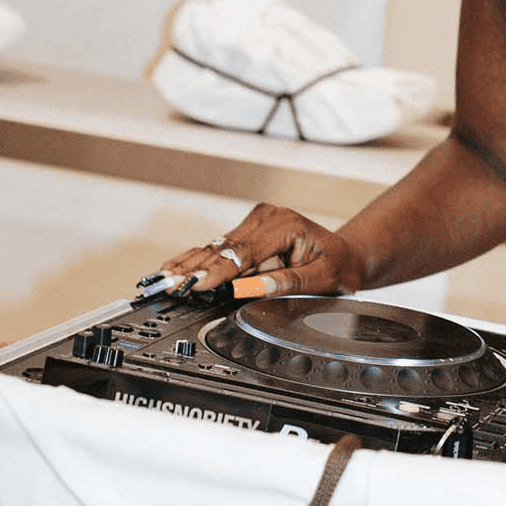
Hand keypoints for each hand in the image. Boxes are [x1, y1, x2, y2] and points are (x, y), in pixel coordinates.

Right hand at [137, 204, 365, 299]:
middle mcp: (268, 217)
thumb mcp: (322, 279)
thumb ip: (288, 282)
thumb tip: (254, 287)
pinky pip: (220, 246)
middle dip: (194, 269)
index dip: (218, 273)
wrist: (344, 254)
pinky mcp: (248, 229)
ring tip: (161, 278)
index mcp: (286, 225)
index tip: (197, 287)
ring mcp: (256, 221)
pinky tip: (174, 268)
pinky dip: (197, 260)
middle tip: (167, 285)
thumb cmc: (338, 266)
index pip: (245, 253)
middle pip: (224, 248)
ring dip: (188, 264)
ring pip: (216, 246)